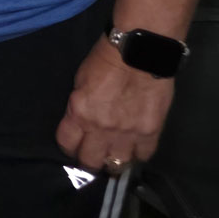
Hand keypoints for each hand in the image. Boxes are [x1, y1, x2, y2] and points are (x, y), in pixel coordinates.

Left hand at [55, 36, 174, 173]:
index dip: (69, 148)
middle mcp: (101, 128)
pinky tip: (135, 148)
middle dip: (89, 162)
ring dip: (114, 162)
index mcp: (80, 113)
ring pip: (117, 165)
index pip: (67, 144)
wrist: (138, 52)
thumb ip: (80, 107)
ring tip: (114, 156)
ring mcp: (128, 133)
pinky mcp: (151, 132)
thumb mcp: (80, 82)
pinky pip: (143, 156)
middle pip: (91, 162)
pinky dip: (138, 154)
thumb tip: (81, 122)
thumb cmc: (105, 60)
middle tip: (93, 157)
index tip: (74, 146)